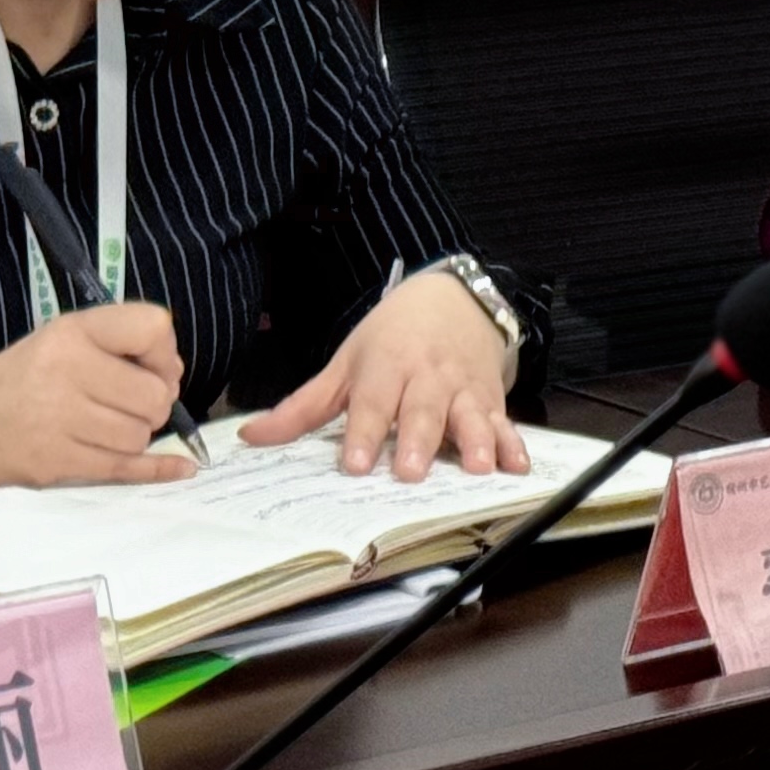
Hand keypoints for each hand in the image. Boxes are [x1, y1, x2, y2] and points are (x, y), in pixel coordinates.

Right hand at [0, 303, 197, 492]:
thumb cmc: (18, 380)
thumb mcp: (60, 340)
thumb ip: (116, 344)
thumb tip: (173, 374)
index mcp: (70, 332)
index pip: (151, 329)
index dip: (163, 353)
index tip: (151, 366)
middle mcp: (64, 371)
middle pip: (155, 394)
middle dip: (155, 403)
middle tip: (130, 404)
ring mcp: (57, 421)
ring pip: (140, 435)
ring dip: (137, 435)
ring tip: (108, 426)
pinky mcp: (55, 464)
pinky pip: (124, 469)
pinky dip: (157, 469)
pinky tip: (182, 467)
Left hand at [244, 269, 527, 481]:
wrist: (454, 297)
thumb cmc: (392, 337)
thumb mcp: (347, 363)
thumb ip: (303, 406)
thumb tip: (251, 437)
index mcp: (386, 366)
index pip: (372, 402)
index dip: (363, 432)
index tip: (354, 463)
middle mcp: (427, 377)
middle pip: (421, 410)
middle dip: (418, 440)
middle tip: (411, 472)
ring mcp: (462, 387)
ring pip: (469, 414)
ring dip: (475, 440)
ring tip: (476, 467)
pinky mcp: (491, 397)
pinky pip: (505, 420)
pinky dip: (514, 442)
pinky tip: (517, 464)